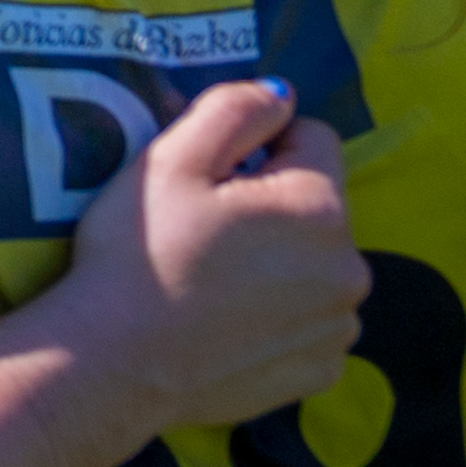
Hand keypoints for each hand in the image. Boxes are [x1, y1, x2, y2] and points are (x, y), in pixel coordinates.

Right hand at [64, 80, 361, 431]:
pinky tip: (226, 323)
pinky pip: (310, 321)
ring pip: (315, 265)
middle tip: (204, 231)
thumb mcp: (171, 158)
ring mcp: (339, 327)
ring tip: (211, 281)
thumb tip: (281, 95)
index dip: (257, 148)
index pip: (313, 139)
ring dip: (280, 263)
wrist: (115, 363)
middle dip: (272, 207)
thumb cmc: (138, 252)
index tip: (210, 179)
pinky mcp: (320, 371)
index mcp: (319, 207)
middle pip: (316, 206)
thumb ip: (235, 109)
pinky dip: (279, 317)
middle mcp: (350, 268)